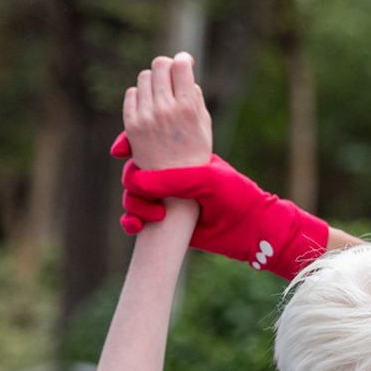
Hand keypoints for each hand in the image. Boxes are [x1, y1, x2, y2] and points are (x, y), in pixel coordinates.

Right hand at [118, 155, 329, 279]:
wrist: (251, 230)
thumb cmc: (236, 196)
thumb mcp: (208, 180)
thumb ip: (175, 176)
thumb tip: (137, 182)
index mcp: (182, 156)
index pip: (146, 140)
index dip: (129, 142)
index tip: (119, 150)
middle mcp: (171, 176)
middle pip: (133, 170)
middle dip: (131, 180)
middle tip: (142, 190)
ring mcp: (166, 199)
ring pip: (131, 196)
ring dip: (133, 205)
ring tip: (153, 216)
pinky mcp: (163, 223)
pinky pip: (134, 220)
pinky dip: (131, 222)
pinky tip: (136, 227)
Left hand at [119, 53, 211, 169]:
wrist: (174, 182)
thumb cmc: (194, 152)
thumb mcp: (204, 124)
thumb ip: (195, 96)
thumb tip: (185, 73)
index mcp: (187, 108)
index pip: (180, 66)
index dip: (184, 59)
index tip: (185, 61)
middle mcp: (164, 109)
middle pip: (160, 66)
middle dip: (167, 66)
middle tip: (171, 74)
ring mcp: (145, 116)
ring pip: (144, 77)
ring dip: (154, 80)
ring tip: (160, 93)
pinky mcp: (131, 124)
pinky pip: (132, 93)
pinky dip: (141, 95)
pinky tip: (149, 105)